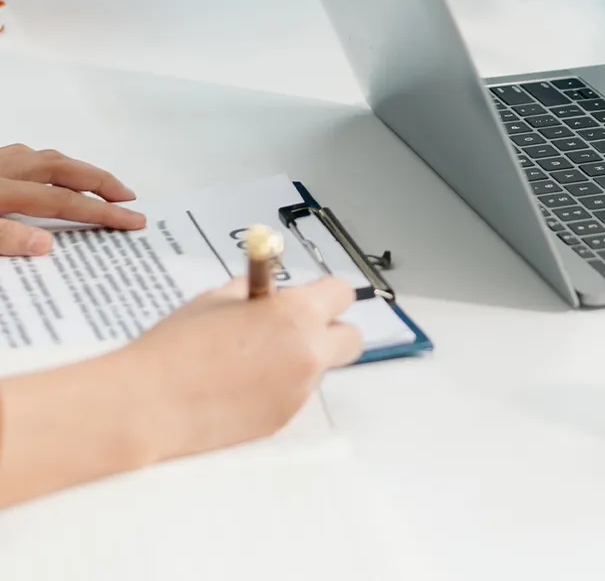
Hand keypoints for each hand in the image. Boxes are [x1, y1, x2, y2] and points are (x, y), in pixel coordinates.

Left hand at [0, 143, 144, 255]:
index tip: (133, 220)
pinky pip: (25, 156)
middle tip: (127, 197)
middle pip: (62, 168)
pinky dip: (48, 164)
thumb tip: (45, 244)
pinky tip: (47, 173)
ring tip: (96, 183)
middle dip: (100, 181)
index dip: (101, 211)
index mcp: (1, 190)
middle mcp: (2, 169)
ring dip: (77, 169)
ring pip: (44, 157)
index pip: (63, 201)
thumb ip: (4, 237)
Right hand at [122, 276, 362, 461]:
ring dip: (301, 361)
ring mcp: (298, 391)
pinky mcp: (282, 421)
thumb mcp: (218, 299)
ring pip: (320, 368)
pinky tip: (241, 386)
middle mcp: (307, 352)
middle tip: (298, 329)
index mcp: (295, 314)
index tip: (312, 295)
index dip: (324, 292)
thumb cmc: (176, 348)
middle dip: (330, 330)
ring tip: (253, 360)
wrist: (146, 404)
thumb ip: (255, 292)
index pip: (341, 293)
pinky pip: (295, 396)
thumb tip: (268, 291)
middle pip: (351, 338)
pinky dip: (279, 388)